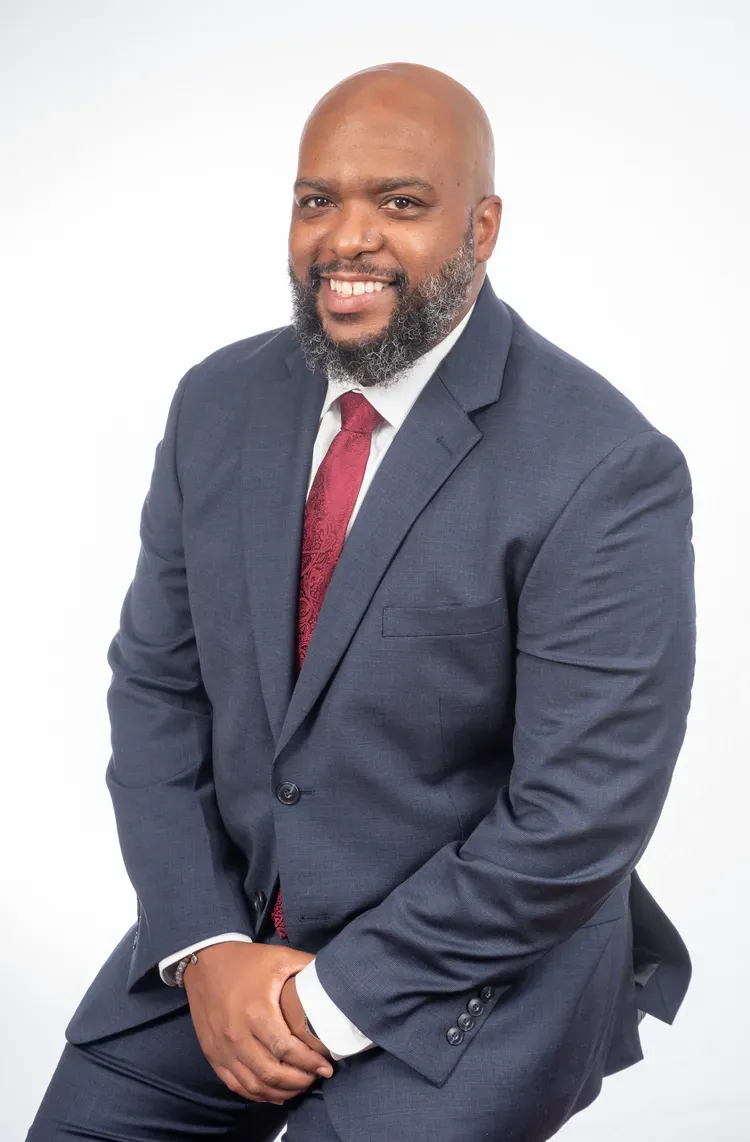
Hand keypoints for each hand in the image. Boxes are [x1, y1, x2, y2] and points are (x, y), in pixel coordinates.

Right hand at [182, 941, 334, 1104]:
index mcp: (256, 1011)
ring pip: (254, 1084)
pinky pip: (236, 1084)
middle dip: (298, 1081)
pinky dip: (257, 1094)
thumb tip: (335, 975)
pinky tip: (274, 1093)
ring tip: (299, 1086)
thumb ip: (308, 966)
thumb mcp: (279, 956)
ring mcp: (223, 1048)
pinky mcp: (213, 1054)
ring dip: (280, 1091)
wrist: (204, 961)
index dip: (309, 1062)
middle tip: (315, 1077)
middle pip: (271, 1072)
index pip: (286, 1049)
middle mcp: (237, 1034)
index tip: (326, 1067)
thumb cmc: (246, 960)